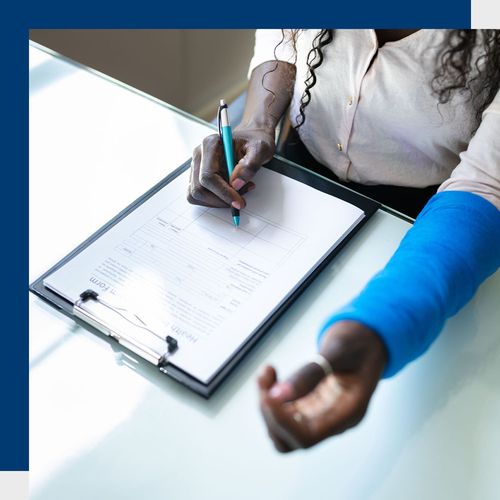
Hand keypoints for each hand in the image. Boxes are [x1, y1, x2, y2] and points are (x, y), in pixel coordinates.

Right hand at [187, 126, 275, 207]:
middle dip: (221, 200)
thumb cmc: (255, 142)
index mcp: (210, 144)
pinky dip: (215, 201)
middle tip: (240, 200)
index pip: (208, 176)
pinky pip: (199, 196)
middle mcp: (200, 155)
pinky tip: (230, 194)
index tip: (238, 202)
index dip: (223, 193)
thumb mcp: (260, 150)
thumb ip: (250, 165)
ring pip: (197, 195)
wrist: (252, 141)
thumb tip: (236, 184)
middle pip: (199, 188)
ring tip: (238, 193)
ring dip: (218, 201)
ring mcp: (197, 166)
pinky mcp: (199, 176)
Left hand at [257, 320, 386, 451]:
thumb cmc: (359, 342)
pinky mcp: (310, 406)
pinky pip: (283, 413)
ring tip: (266, 372)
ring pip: (282, 429)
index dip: (281, 422)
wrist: (367, 339)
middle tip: (264, 378)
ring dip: (266, 405)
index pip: (307, 437)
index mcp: (349, 412)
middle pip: (290, 439)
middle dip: (269, 413)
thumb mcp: (339, 350)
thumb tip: (277, 395)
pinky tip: (271, 373)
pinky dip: (270, 396)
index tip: (266, 396)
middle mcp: (333, 420)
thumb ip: (311, 373)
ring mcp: (321, 415)